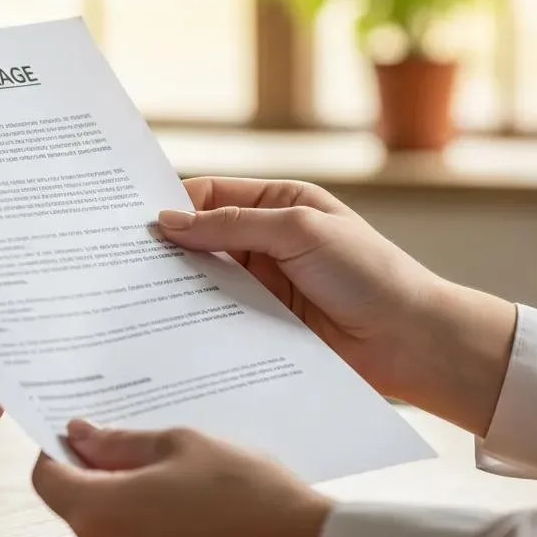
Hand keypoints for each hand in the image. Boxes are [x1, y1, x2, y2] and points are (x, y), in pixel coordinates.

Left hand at [33, 421, 331, 536]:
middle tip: (151, 452)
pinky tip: (200, 522)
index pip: (47, 480)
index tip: (85, 435)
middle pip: (82, 510)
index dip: (60, 452)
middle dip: (104, 479)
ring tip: (185, 485)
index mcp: (99, 515)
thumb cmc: (244, 493)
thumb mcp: (180, 445)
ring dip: (134, 511)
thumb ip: (119, 443)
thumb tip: (78, 434)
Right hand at [159, 178, 515, 435]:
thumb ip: (233, 225)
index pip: (212, 195)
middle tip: (124, 257)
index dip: (175, 204)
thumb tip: (170, 221)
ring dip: (180, 283)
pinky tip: (171, 321)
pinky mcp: (263, 323)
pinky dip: (197, 315)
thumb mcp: (299, 231)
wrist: (411, 342)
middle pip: (203, 236)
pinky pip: (220, 314)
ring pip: (207, 278)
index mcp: (279, 204)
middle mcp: (267, 241)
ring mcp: (264, 284)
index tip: (136, 222)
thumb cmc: (369, 273)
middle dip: (170, 245)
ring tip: (137, 290)